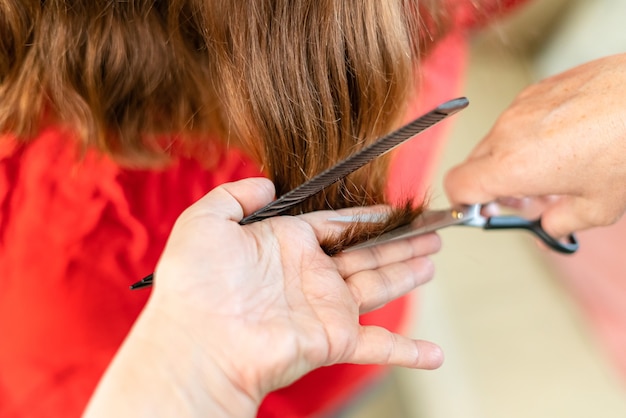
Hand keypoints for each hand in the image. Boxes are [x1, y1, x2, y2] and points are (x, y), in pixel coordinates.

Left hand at [86, 178, 442, 416]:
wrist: (197, 344)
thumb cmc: (194, 285)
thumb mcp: (205, 221)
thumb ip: (234, 195)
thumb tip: (266, 183)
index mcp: (286, 246)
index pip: (337, 225)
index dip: (368, 216)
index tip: (395, 209)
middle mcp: (309, 275)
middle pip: (367, 252)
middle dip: (401, 241)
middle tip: (431, 231)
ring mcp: (324, 308)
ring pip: (379, 285)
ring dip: (408, 274)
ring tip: (434, 257)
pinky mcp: (333, 340)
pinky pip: (379, 346)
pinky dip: (409, 352)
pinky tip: (435, 355)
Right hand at [445, 53, 625, 237]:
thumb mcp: (598, 206)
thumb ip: (560, 223)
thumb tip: (548, 226)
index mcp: (514, 166)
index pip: (457, 186)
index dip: (463, 202)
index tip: (481, 209)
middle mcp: (508, 133)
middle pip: (474, 164)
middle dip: (492, 185)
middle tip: (526, 196)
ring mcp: (521, 106)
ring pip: (496, 141)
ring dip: (512, 159)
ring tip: (553, 166)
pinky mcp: (538, 88)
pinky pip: (517, 118)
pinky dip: (529, 134)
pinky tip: (565, 139)